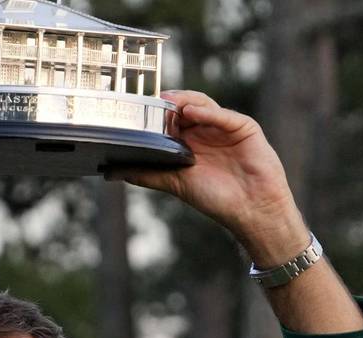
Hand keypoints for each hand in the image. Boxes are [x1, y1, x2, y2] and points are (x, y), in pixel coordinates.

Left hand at [110, 91, 309, 254]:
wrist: (251, 211)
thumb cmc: (217, 199)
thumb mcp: (175, 183)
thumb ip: (146, 174)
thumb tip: (110, 172)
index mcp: (190, 141)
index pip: (169, 118)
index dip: (155, 113)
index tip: (137, 109)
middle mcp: (207, 130)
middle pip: (184, 106)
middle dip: (167, 103)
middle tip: (150, 101)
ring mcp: (225, 127)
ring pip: (203, 104)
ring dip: (185, 100)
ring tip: (168, 102)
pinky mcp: (244, 127)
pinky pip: (224, 115)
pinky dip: (208, 111)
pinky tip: (192, 111)